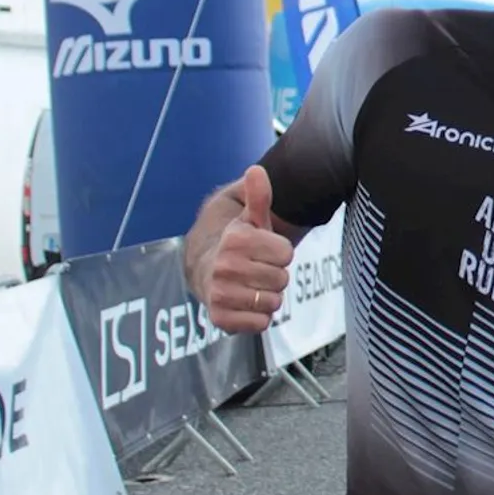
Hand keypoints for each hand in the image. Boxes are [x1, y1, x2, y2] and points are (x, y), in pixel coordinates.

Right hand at [199, 165, 293, 331]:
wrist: (206, 273)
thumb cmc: (239, 245)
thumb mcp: (251, 219)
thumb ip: (259, 196)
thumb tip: (256, 170)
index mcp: (234, 239)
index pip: (286, 253)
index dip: (280, 253)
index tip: (264, 251)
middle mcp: (223, 266)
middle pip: (282, 279)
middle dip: (275, 276)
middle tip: (257, 270)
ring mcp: (219, 293)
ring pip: (273, 302)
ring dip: (268, 297)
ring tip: (252, 286)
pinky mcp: (219, 318)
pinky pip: (260, 324)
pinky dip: (259, 317)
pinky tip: (247, 305)